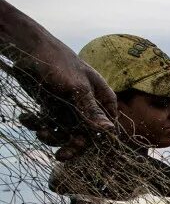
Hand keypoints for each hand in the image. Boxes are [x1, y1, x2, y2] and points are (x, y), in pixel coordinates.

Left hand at [9, 33, 117, 159]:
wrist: (28, 48)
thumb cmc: (59, 62)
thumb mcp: (77, 87)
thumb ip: (91, 110)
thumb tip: (109, 131)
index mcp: (102, 100)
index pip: (106, 128)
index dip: (97, 141)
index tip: (80, 147)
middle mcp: (87, 107)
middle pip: (85, 135)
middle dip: (70, 144)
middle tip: (59, 155)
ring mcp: (68, 108)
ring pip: (64, 133)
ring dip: (50, 136)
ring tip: (38, 130)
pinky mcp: (51, 108)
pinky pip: (47, 124)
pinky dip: (35, 124)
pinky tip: (26, 118)